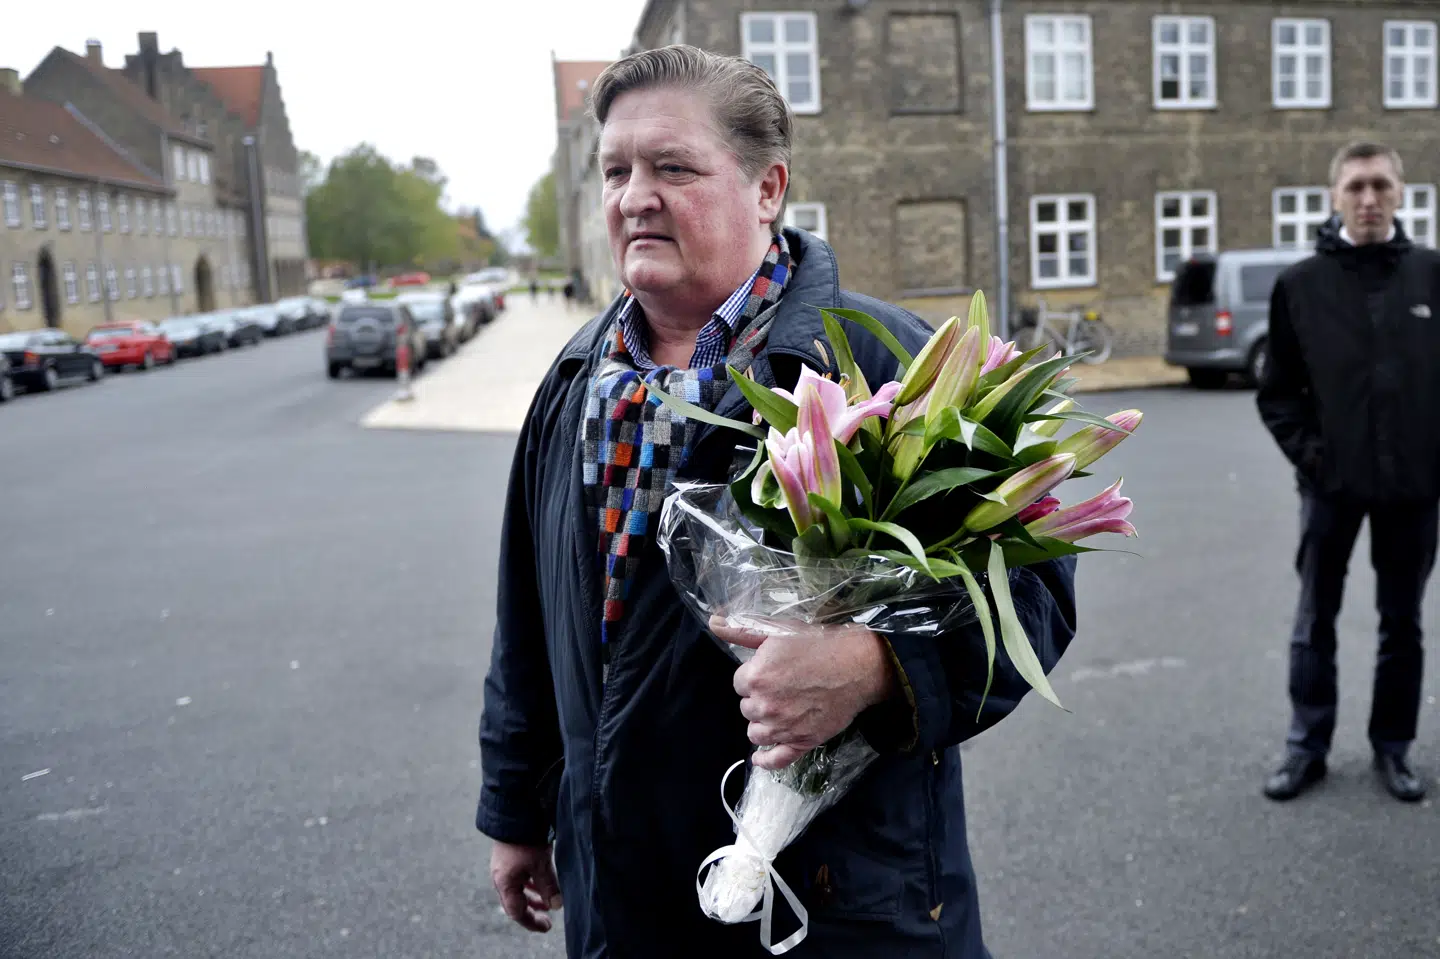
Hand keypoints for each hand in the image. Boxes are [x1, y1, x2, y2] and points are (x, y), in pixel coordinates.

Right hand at [490, 840, 561, 932]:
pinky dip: (530, 884)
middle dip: (532, 912)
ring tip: (547, 901)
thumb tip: (557, 906)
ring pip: (517, 890)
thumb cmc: (526, 839)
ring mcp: (503, 867)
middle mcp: (500, 878)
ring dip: (532, 898)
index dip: (532, 923)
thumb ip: (548, 886)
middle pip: (514, 903)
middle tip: (548, 918)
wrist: (515, 811)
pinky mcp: (508, 857)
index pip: (516, 912)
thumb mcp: (541, 864)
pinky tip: (541, 882)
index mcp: (505, 883)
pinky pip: (517, 878)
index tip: (548, 926)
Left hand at [710, 616, 895, 770]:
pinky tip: (760, 758)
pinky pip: (777, 759)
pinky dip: (766, 760)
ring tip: (777, 712)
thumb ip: (742, 630)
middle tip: (781, 687)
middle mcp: (765, 706)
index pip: (739, 683)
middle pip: (747, 708)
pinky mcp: (802, 742)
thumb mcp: (778, 631)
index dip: (754, 676)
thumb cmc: (819, 644)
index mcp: (755, 677)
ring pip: (756, 734)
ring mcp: (783, 727)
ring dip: (762, 724)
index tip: (770, 671)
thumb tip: (714, 622)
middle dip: (758, 699)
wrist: (858, 665)